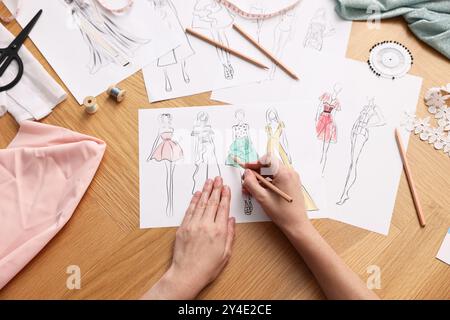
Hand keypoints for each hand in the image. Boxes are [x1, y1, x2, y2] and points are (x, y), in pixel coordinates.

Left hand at [142, 177, 234, 299]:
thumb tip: (232, 220)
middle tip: (218, 179)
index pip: (223, 208)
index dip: (225, 196)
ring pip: (201, 203)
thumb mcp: (226, 253)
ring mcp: (193, 225)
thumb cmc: (208, 267)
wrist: (187, 274)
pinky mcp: (183, 227)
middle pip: (212, 202)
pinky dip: (194, 200)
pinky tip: (197, 194)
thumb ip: (230, 235)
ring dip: (205, 191)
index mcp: (219, 231)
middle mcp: (206, 225)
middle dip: (216, 189)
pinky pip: (190, 210)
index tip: (226, 187)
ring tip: (209, 182)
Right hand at [242, 154, 309, 232]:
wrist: (296, 224)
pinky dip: (267, 182)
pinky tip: (259, 190)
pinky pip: (277, 178)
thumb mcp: (262, 198)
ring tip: (250, 187)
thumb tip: (246, 173)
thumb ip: (251, 183)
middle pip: (269, 165)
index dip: (255, 163)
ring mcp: (292, 178)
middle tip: (247, 178)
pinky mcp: (291, 183)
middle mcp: (290, 173)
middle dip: (256, 171)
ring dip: (260, 178)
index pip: (267, 159)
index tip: (246, 168)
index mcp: (284, 174)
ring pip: (272, 172)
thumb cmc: (282, 213)